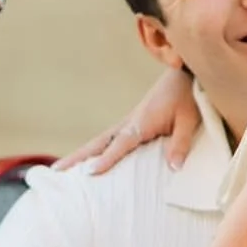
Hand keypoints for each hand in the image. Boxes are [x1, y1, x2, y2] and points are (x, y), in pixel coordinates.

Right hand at [54, 69, 200, 174]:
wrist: (184, 73)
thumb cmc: (188, 96)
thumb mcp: (189, 120)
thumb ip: (180, 143)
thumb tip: (174, 168)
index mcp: (142, 121)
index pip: (121, 143)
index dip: (106, 158)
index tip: (90, 172)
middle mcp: (130, 122)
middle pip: (99, 142)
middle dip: (77, 157)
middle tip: (56, 171)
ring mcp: (128, 122)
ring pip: (99, 140)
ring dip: (81, 154)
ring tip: (60, 169)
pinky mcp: (132, 123)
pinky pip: (108, 139)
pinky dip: (94, 150)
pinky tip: (87, 160)